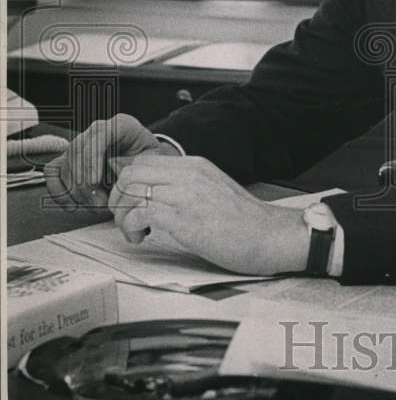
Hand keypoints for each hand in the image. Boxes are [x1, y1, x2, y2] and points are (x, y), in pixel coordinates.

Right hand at [44, 113, 179, 211]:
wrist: (144, 160)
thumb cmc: (148, 159)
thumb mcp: (152, 160)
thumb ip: (139, 168)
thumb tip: (123, 186)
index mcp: (121, 125)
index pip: (99, 134)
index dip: (93, 159)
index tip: (94, 183)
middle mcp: (97, 130)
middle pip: (78, 152)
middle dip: (85, 183)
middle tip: (99, 203)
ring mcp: (81, 144)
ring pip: (65, 164)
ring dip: (76, 191)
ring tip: (94, 206)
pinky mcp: (69, 158)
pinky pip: (53, 172)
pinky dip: (60, 191)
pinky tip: (74, 205)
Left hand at [107, 154, 309, 274]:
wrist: (272, 236)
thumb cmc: (247, 223)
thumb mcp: (215, 191)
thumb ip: (189, 188)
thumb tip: (161, 197)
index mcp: (196, 166)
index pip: (144, 161)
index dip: (129, 183)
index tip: (130, 203)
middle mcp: (189, 174)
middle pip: (131, 172)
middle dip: (119, 197)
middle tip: (126, 218)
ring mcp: (186, 194)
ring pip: (131, 190)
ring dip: (122, 214)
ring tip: (134, 232)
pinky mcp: (184, 218)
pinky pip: (139, 213)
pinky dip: (131, 227)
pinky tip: (142, 238)